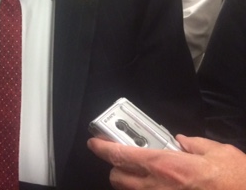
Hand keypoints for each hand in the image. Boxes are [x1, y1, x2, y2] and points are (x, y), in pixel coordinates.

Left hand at [88, 135, 245, 189]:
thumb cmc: (237, 180)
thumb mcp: (218, 152)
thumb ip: (195, 144)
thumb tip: (183, 141)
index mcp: (168, 165)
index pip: (122, 155)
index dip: (103, 147)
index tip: (94, 143)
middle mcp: (160, 186)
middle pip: (118, 177)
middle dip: (116, 167)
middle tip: (124, 158)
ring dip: (129, 182)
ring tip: (141, 174)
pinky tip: (157, 185)